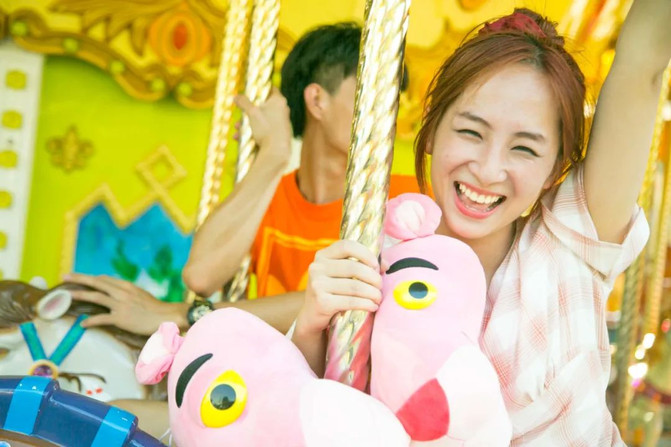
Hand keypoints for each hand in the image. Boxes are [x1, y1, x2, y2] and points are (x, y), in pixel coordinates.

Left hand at [64, 273, 187, 335]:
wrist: (166, 316)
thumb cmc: (154, 307)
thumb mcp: (140, 294)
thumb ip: (127, 292)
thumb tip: (115, 291)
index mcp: (126, 286)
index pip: (105, 279)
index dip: (91, 278)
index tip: (80, 277)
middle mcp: (122, 292)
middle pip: (97, 283)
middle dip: (80, 279)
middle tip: (66, 277)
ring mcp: (120, 304)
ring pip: (96, 297)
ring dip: (80, 294)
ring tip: (68, 295)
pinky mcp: (121, 318)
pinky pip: (101, 318)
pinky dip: (90, 321)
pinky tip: (82, 323)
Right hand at [234, 88, 292, 163]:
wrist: (277, 151)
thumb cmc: (266, 129)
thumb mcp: (251, 112)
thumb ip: (243, 102)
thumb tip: (236, 96)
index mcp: (279, 101)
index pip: (270, 88)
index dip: (260, 88)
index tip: (250, 91)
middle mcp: (282, 110)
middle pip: (263, 105)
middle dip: (248, 111)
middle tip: (240, 114)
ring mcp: (281, 122)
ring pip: (261, 119)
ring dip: (247, 123)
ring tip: (237, 128)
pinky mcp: (279, 133)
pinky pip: (264, 129)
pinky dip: (253, 131)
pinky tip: (241, 137)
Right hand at [295, 240, 381, 335]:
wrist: (312, 315)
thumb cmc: (332, 291)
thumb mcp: (341, 274)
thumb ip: (361, 265)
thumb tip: (385, 264)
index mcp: (322, 255)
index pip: (346, 246)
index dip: (365, 253)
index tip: (376, 265)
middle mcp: (317, 267)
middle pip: (353, 267)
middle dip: (373, 277)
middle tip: (380, 286)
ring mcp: (318, 284)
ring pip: (354, 286)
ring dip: (372, 293)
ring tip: (378, 298)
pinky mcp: (322, 302)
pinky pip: (351, 301)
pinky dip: (366, 304)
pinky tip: (373, 306)